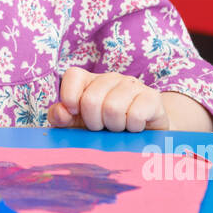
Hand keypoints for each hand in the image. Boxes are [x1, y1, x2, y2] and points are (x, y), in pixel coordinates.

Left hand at [47, 67, 169, 131]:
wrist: (143, 137)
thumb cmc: (105, 128)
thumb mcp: (77, 125)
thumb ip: (61, 117)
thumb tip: (61, 112)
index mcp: (90, 81)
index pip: (73, 76)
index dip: (70, 97)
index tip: (76, 113)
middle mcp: (111, 78)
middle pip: (91, 100)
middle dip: (94, 122)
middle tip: (102, 127)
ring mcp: (132, 85)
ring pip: (113, 108)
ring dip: (114, 127)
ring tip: (118, 127)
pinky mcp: (152, 97)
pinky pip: (135, 114)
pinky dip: (132, 128)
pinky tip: (134, 127)